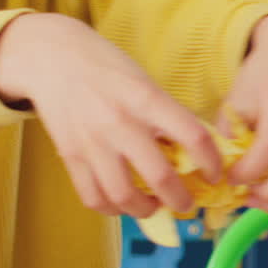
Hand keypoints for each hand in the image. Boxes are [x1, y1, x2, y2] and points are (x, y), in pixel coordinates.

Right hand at [0, 13, 220, 217]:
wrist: (51, 57)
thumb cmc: (107, 68)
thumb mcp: (145, 83)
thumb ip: (166, 115)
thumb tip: (193, 153)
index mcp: (147, 99)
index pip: (193, 136)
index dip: (212, 162)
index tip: (215, 174)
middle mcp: (121, 123)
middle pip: (161, 177)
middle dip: (182, 200)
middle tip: (187, 202)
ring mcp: (93, 142)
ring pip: (124, 196)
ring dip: (146, 211)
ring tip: (154, 206)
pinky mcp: (70, 156)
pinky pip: (93, 196)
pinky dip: (111, 209)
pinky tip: (122, 203)